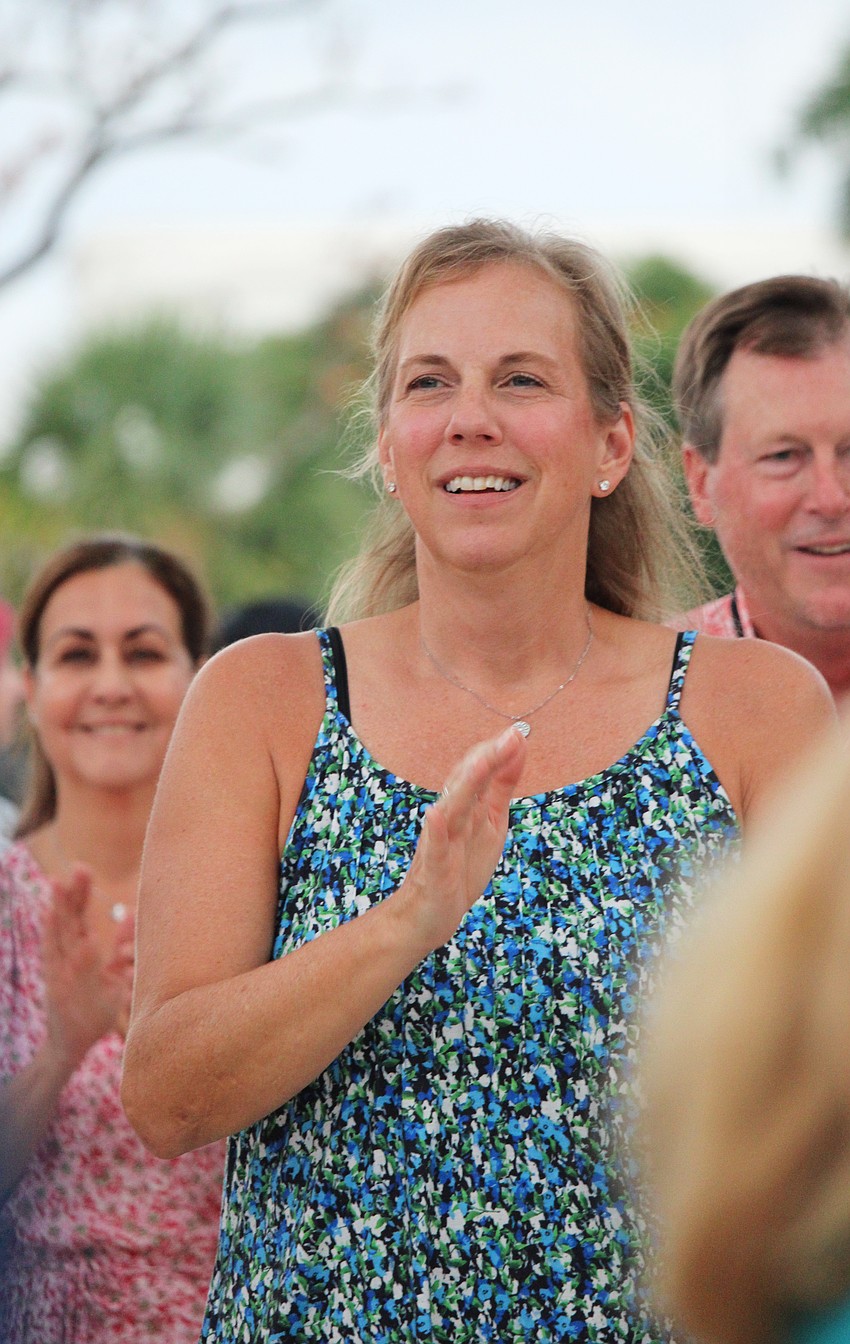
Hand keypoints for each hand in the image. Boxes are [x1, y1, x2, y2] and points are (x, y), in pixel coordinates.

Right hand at [40, 865, 135, 1071]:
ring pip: (59, 937)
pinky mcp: (59, 990)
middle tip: (77, 867)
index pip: (77, 915)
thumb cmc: (93, 1009)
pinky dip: (63, 950)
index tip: (82, 868)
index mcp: (77, 952)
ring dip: (59, 911)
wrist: (71, 1046)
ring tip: (58, 886)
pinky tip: (74, 937)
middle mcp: (65, 958)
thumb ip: (121, 949)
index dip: (80, 892)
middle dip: (71, 893)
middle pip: (67, 919)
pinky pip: (63, 968)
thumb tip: (131, 921)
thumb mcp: (112, 977)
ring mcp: (60, 973)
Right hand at [395, 724, 525, 955]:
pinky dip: (434, 830)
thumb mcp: (491, 821)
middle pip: (467, 781)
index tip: (519, 732)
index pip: (478, 770)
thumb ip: (501, 786)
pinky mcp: (434, 869)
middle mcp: (452, 818)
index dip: (497, 752)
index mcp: (467, 805)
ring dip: (466, 784)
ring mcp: (441, 842)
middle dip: (488, 759)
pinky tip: (436, 814)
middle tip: (512, 736)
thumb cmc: (460, 866)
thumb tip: (518, 749)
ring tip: (481, 762)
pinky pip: (433, 848)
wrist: (429, 915)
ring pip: (453, 808)